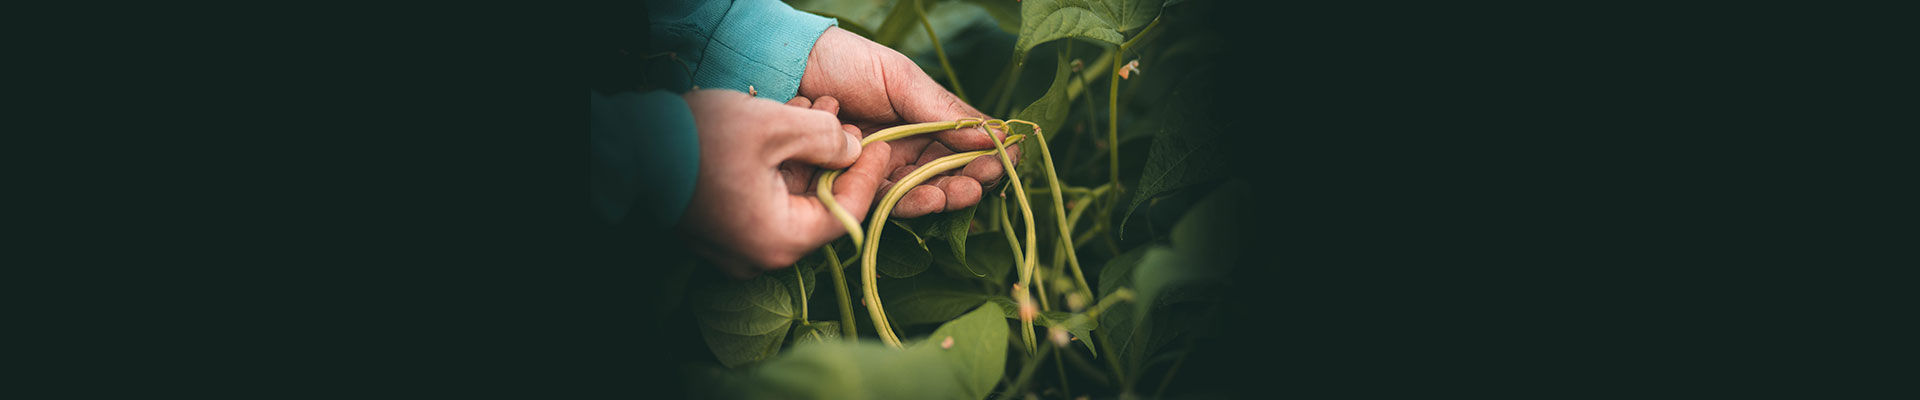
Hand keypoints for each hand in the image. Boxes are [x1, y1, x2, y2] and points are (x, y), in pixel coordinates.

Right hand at [677, 89, 893, 277]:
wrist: (627, 145)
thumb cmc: (699, 139)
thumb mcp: (776, 126)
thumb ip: (828, 138)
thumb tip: (854, 147)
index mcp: (779, 241)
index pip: (847, 216)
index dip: (870, 176)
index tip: (882, 144)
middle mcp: (760, 254)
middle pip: (818, 208)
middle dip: (834, 158)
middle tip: (848, 124)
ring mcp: (737, 244)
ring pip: (790, 197)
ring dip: (806, 153)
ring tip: (816, 111)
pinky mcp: (721, 227)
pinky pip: (763, 197)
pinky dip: (778, 162)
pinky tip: (786, 123)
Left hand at [800, 27, 1022, 218]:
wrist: (787, 67)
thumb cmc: (846, 63)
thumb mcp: (901, 79)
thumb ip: (943, 110)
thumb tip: (994, 135)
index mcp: (923, 121)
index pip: (965, 146)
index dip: (986, 156)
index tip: (1005, 159)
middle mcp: (905, 150)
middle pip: (946, 175)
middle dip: (969, 180)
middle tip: (984, 180)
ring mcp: (879, 170)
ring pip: (919, 192)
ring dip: (944, 195)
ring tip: (961, 192)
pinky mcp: (852, 186)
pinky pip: (885, 201)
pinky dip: (910, 202)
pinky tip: (931, 197)